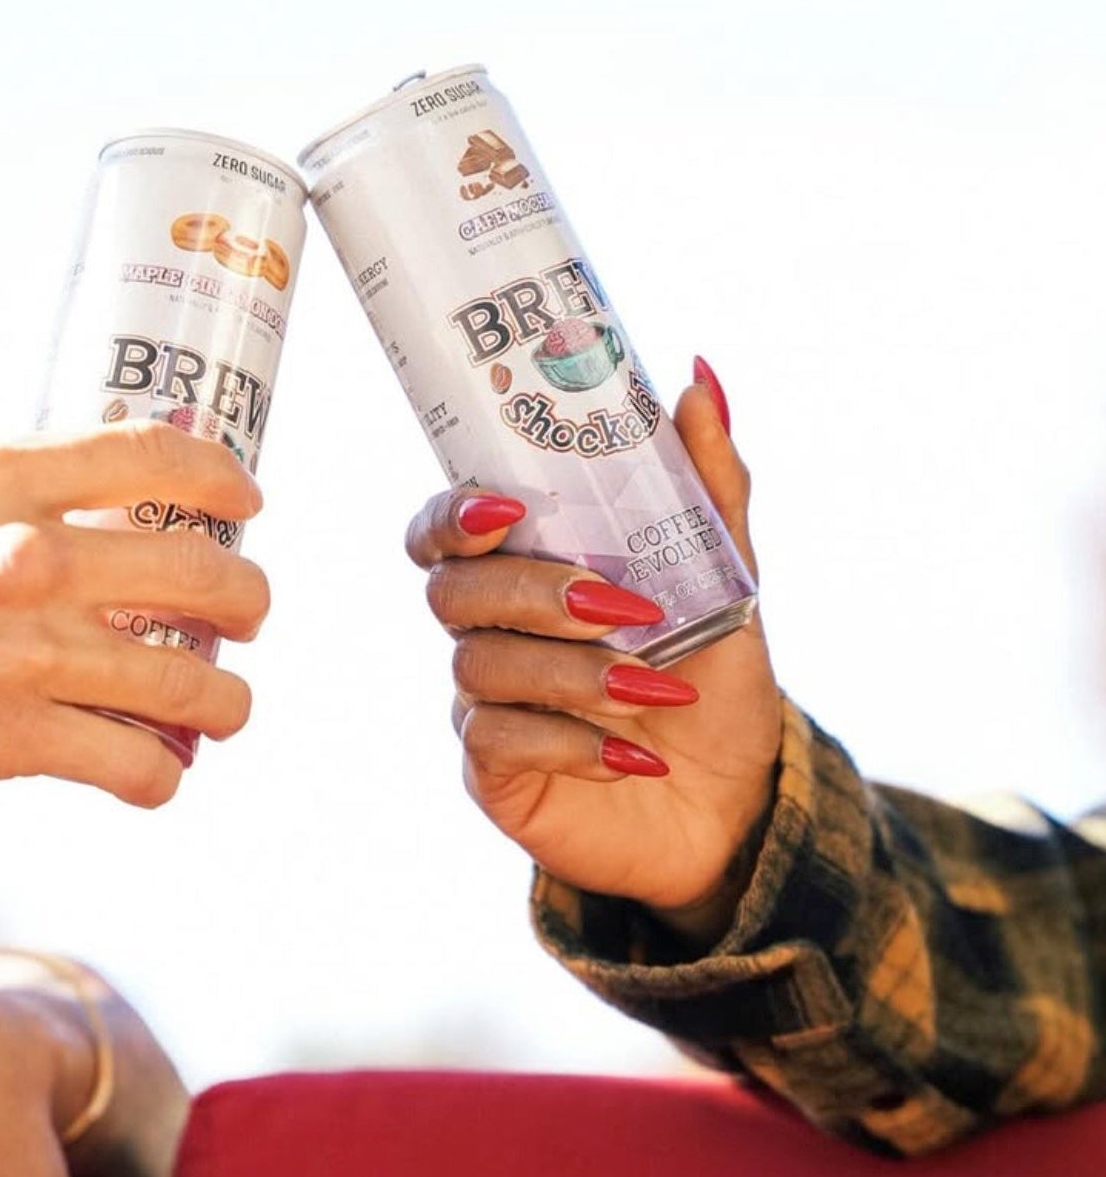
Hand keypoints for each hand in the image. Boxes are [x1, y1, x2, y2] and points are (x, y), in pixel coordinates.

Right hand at [0, 420, 266, 834]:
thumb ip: (26, 492)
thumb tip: (120, 490)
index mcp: (6, 478)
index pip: (157, 455)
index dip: (223, 478)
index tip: (248, 503)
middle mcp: (30, 556)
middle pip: (202, 571)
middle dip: (250, 599)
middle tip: (251, 615)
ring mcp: (25, 650)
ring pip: (189, 682)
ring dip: (230, 702)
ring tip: (229, 707)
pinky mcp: (9, 737)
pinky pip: (134, 764)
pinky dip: (161, 776)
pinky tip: (156, 773)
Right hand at [406, 369, 781, 944]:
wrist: (732, 801)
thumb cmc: (712, 680)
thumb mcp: (726, 582)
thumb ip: (708, 487)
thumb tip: (697, 375)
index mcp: (526, 571)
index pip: (443, 529)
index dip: (450, 514)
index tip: (505, 508)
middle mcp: (490, 632)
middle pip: (452, 592)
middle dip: (533, 592)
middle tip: (619, 606)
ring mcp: (484, 703)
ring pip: (482, 667)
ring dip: (574, 673)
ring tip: (656, 687)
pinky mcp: (492, 772)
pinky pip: (497, 742)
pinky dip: (571, 742)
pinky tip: (633, 756)